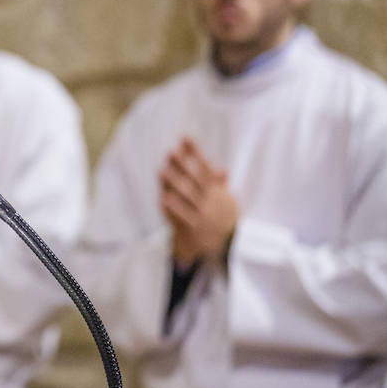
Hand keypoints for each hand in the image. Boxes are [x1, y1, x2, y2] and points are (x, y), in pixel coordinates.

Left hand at [160, 137, 238, 267]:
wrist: (224, 249)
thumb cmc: (219, 218)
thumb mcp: (224, 201)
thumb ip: (218, 185)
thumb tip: (221, 170)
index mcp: (218, 192)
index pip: (206, 168)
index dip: (196, 153)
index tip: (185, 138)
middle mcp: (211, 202)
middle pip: (195, 180)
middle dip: (183, 166)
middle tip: (170, 152)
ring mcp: (203, 216)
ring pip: (188, 197)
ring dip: (175, 184)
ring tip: (162, 171)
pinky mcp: (195, 230)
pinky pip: (183, 217)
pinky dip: (174, 208)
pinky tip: (163, 198)